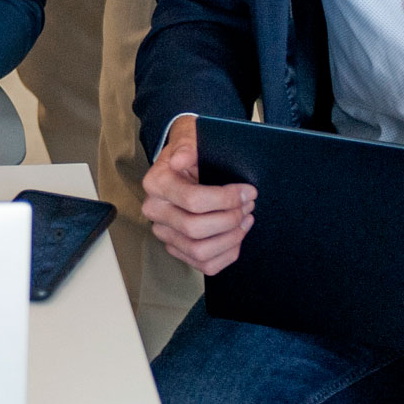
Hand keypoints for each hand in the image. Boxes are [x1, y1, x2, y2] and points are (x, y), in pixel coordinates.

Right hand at [141, 116, 253, 274]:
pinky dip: (226, 255)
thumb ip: (186, 146)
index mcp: (155, 183)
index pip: (193, 200)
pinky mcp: (177, 247)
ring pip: (199, 252)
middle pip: (195, 229)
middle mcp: (155, 211)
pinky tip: (237, 236)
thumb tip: (179, 159)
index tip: (248, 191)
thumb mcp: (190, 139)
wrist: (185, 163)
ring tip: (245, 219)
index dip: (226, 199)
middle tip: (248, 205)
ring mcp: (165, 233)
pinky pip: (204, 265)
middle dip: (230, 218)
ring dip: (230, 238)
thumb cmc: (191, 151)